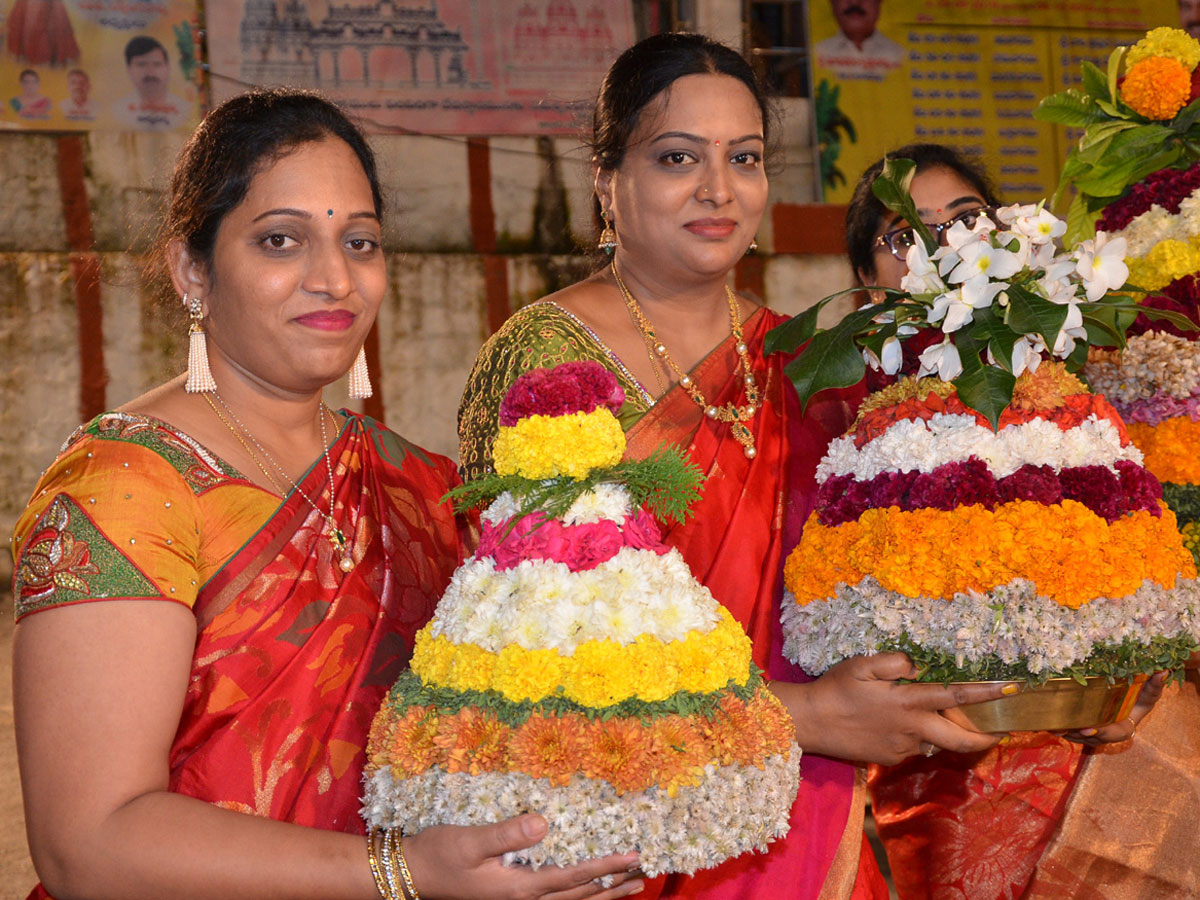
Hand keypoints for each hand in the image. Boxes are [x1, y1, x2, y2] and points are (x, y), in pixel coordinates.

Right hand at [402, 814, 642, 899]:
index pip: (573, 878)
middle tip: (643, 873)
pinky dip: (579, 895)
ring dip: (602, 895)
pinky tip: (585, 890)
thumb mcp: (470, 840)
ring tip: (630, 887)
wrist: (413, 874)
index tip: (631, 857)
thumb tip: (543, 823)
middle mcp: (525, 899)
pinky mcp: (512, 896)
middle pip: (579, 896)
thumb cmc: (440, 855)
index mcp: (520, 887)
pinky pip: (556, 899)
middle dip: (612, 885)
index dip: (605, 868)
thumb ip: (507, 832)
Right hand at [774, 652, 1011, 764]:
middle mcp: (911, 729)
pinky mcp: (890, 758)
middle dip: (985, 737)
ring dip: (945, 731)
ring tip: (943, 716)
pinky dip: (918, 734)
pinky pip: (914, 746)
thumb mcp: (861, 664)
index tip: (1011, 690)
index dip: (985, 694)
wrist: (810, 723)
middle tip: (1001, 730)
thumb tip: (919, 664)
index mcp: (907, 702)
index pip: (955, 698)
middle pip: (960, 739)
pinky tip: (900, 722)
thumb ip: (894, 662)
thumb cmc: (835, 688)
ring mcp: (902, 747)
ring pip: (935, 740)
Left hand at [1061, 671, 1167, 746]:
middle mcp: (1108, 735)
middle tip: (1062, 728)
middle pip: (1091, 738)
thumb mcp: (1148, 695)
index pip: (1113, 733)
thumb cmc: (1139, 700)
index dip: (1101, 732)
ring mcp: (1095, 736)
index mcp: (1124, 728)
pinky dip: (1061, 730)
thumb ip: (1154, 686)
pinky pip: (1071, 734)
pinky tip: (1049, 725)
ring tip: (1052, 727)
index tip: (1088, 729)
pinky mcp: (1084, 733)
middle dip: (1078, 734)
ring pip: (1079, 737)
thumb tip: (1163, 671)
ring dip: (1066, 733)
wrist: (1128, 709)